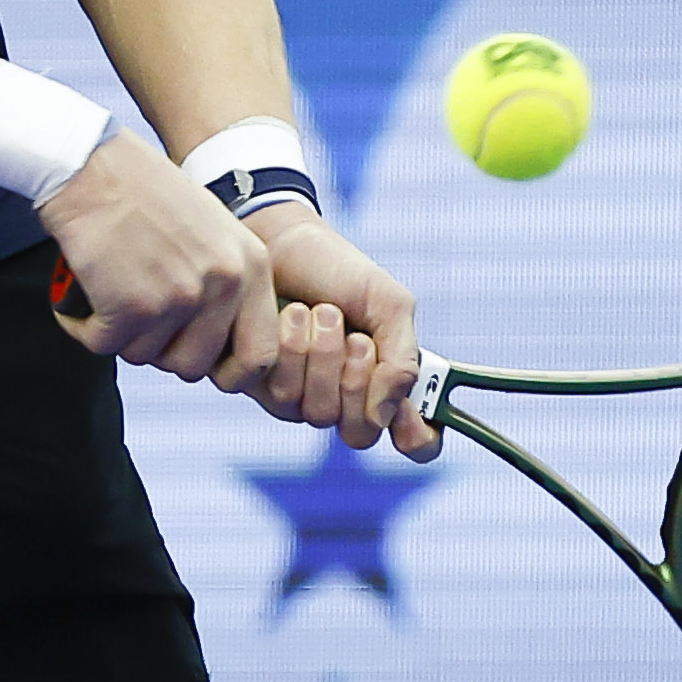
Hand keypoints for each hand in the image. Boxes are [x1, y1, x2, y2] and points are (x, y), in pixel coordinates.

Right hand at [40, 134, 279, 386]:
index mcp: (251, 266)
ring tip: (111, 290)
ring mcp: (178, 297)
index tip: (204, 364)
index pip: (261, 355)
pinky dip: (84, 326)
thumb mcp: (214, 232)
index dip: (231, 372)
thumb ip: (228, 287)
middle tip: (138, 315)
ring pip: (145, 357)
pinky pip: (105, 345)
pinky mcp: (130, 306)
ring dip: (121, 333)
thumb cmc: (146, 196)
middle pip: (194, 365)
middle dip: (160, 349)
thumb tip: (224, 356)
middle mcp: (223, 284)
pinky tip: (83, 295)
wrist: (91, 165)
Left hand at [249, 206, 439, 459]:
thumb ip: (402, 358)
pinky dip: (290, 351)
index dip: (418, 439)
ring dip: (323, 356)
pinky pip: (281, 397)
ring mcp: (303, 397)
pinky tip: (289, 318)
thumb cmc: (339, 271)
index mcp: (386, 381)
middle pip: (360, 433)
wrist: (282, 242)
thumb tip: (388, 414)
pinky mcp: (262, 387)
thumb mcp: (389, 305)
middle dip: (358, 380)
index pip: (415, 439)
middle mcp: (346, 399)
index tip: (415, 420)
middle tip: (356, 336)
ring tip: (319, 312)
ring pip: (319, 414)